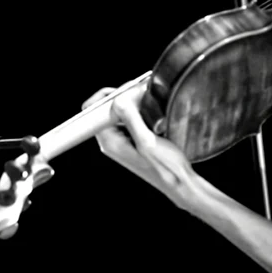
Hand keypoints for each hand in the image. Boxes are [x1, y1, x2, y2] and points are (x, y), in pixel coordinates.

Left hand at [83, 86, 201, 212]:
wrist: (180, 183)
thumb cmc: (166, 168)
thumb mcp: (147, 142)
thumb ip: (131, 119)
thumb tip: (117, 100)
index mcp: (110, 142)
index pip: (91, 111)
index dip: (106, 95)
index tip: (126, 90)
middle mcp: (111, 141)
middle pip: (104, 109)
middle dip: (120, 95)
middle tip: (139, 89)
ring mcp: (121, 141)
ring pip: (117, 112)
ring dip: (131, 102)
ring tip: (146, 97)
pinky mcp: (132, 140)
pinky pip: (128, 118)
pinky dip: (137, 110)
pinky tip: (151, 108)